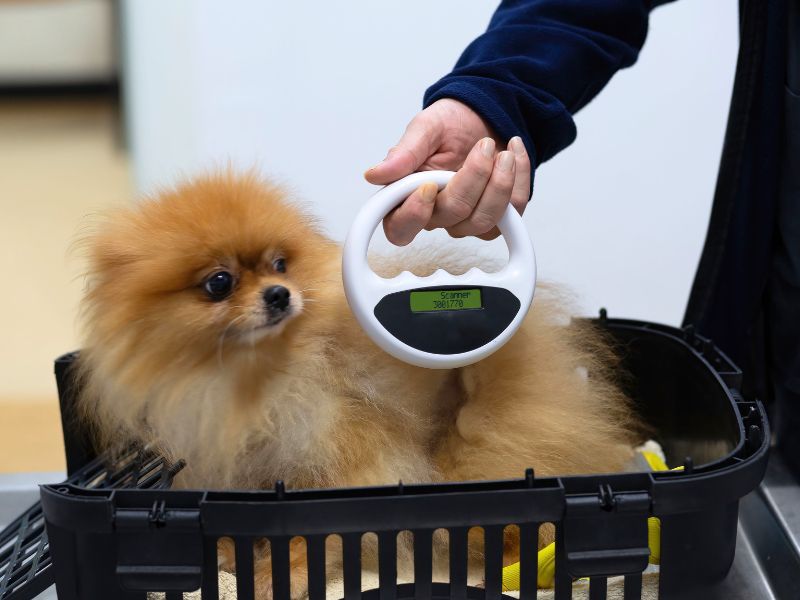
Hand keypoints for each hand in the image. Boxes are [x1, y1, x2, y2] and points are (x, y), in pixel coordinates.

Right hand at [365, 98, 530, 244]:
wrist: (486, 115)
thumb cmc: (451, 124)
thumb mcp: (425, 128)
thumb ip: (404, 153)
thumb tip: (374, 175)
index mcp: (407, 197)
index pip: (400, 228)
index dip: (414, 215)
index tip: (429, 185)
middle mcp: (436, 215)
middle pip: (452, 217)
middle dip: (473, 178)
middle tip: (484, 146)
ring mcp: (467, 221)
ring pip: (484, 221)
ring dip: (500, 183)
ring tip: (503, 151)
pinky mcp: (497, 218)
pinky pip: (513, 213)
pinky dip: (519, 179)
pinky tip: (514, 152)